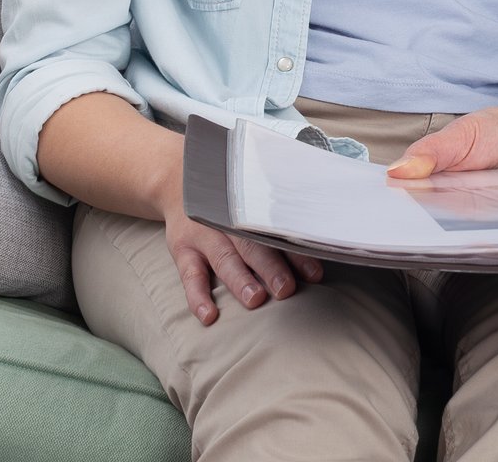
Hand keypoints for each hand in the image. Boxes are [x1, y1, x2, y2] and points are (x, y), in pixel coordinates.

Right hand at [160, 193, 322, 323]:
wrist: (178, 181)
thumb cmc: (228, 199)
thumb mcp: (250, 196)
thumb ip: (277, 218)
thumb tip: (319, 241)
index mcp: (251, 208)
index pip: (277, 232)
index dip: (297, 253)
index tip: (315, 273)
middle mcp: (228, 221)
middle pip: (252, 245)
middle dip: (271, 268)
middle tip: (286, 289)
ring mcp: (204, 235)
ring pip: (225, 259)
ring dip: (240, 280)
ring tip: (255, 298)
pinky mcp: (183, 249)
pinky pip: (189, 275)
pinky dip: (198, 297)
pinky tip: (208, 315)